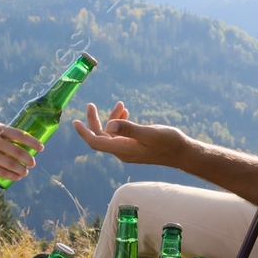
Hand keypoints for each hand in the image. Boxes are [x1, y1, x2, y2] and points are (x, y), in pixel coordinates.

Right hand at [0, 122, 42, 180]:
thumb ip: (0, 136)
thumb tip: (20, 144)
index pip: (19, 134)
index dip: (32, 142)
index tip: (41, 148)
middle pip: (17, 151)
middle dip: (28, 158)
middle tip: (33, 162)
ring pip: (11, 164)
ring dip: (22, 169)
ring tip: (26, 172)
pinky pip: (3, 173)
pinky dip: (13, 176)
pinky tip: (18, 177)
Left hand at [72, 101, 187, 165]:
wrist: (182, 153)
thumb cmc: (168, 142)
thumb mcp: (149, 133)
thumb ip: (129, 129)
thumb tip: (109, 125)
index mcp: (122, 149)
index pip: (96, 142)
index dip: (84, 132)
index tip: (74, 121)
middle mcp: (122, 151)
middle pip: (100, 136)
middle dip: (94, 120)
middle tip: (90, 105)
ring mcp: (128, 149)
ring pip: (111, 133)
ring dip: (111, 118)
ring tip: (121, 105)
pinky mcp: (134, 146)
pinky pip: (120, 134)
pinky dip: (120, 122)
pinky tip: (125, 113)